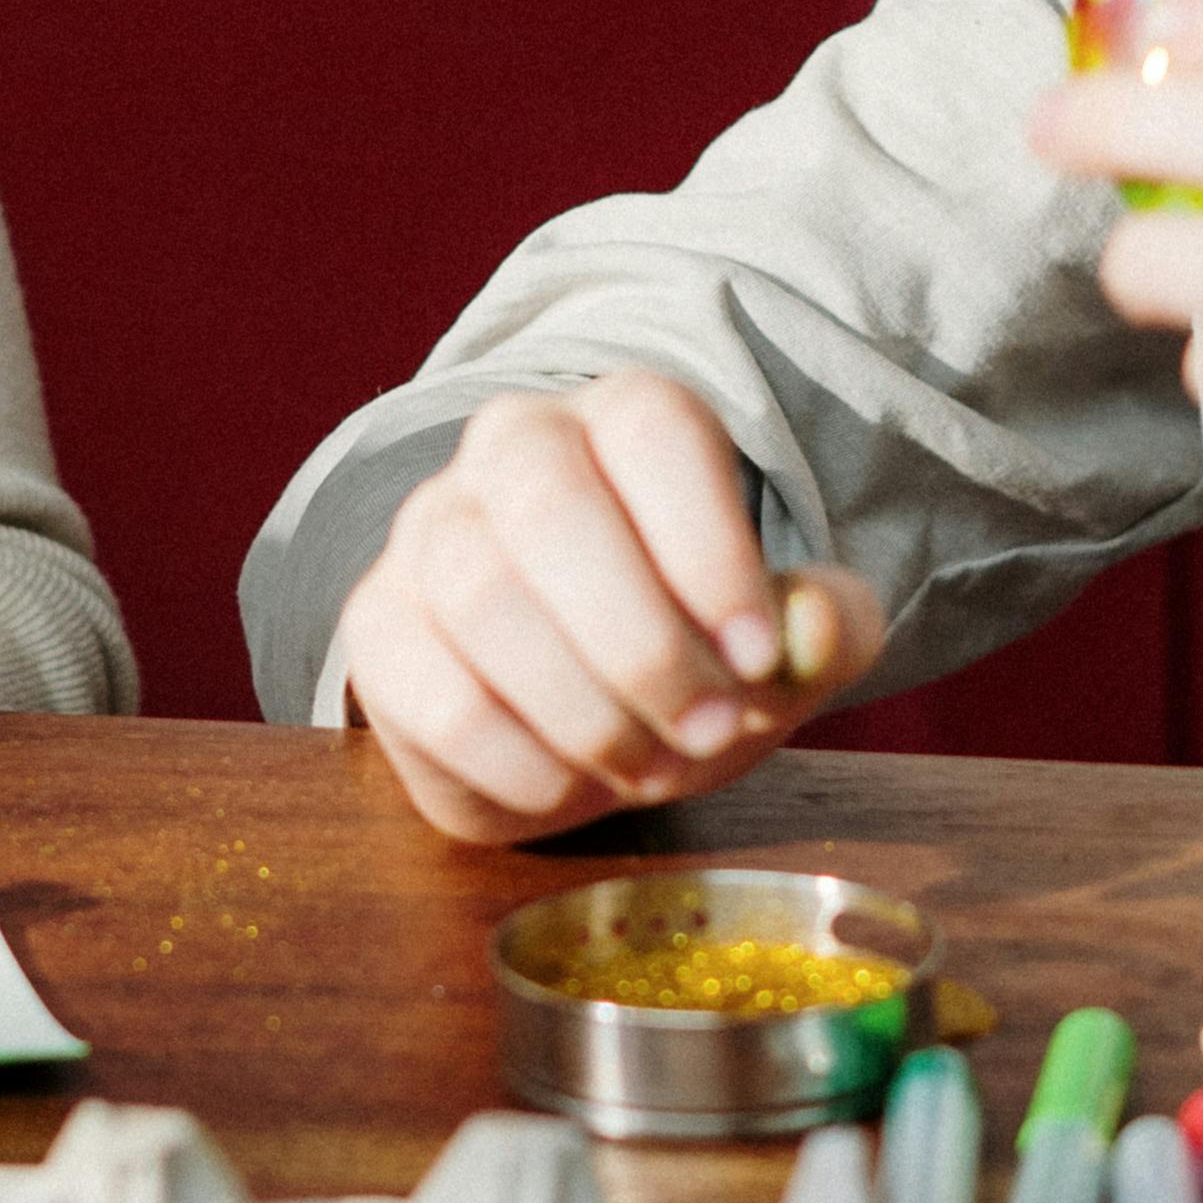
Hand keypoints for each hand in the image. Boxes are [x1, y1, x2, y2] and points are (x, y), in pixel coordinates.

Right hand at [327, 373, 883, 843]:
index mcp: (624, 418)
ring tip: (648, 766)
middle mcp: (513, 446)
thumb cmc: (690, 648)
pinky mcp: (378, 625)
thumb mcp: (782, 642)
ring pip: (481, 595)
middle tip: (709, 729)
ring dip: (583, 708)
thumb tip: (807, 628)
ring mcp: (429, 530)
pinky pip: (432, 690)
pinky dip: (515, 760)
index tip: (759, 658)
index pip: (653, 432)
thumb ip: (825, 627)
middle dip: (643, 643)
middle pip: (554, 506)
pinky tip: (567, 783)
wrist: (579, 712)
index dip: (711, 548)